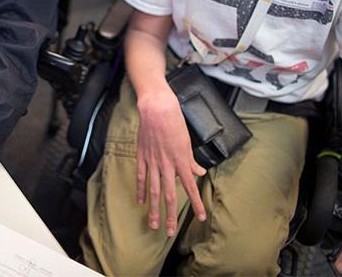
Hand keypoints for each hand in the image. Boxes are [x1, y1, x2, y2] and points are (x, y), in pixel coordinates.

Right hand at [135, 88, 206, 236]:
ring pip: (153, 191)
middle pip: (168, 195)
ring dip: (154, 209)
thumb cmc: (175, 121)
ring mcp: (153, 162)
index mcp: (181, 161)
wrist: (157, 108)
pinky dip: (141, 190)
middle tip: (170, 232)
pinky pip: (142, 177)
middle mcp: (167, 164)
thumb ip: (191, 160)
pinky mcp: (142, 156)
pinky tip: (141, 202)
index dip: (196, 203)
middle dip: (170, 215)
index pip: (190, 187)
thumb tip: (199, 173)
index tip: (200, 217)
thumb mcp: (187, 141)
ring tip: (153, 225)